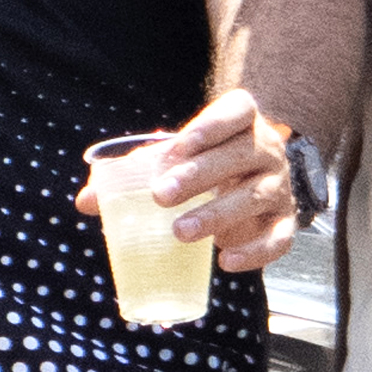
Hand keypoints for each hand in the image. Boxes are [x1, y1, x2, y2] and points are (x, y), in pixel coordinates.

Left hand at [80, 85, 300, 274]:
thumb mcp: (171, 161)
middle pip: (241, 155)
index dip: (211, 125)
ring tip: (180, 231)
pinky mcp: (285, 222)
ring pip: (256, 196)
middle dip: (200, 174)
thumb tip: (86, 201)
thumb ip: (132, 173)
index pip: (238, 110)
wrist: (249, 187)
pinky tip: (223, 261)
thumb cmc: (202, 167)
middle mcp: (267, 150)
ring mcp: (279, 186)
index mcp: (242, 123)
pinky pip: (279, 238)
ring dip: (217, 214)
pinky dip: (254, 253)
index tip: (178, 145)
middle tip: (161, 195)